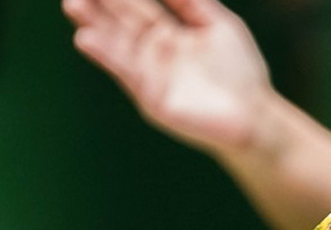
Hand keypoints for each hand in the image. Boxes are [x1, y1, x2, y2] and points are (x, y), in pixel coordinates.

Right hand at [63, 0, 271, 152]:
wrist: (256, 117)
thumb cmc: (241, 72)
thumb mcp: (217, 23)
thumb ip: (190, 0)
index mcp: (169, 36)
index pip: (138, 8)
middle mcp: (155, 56)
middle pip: (122, 24)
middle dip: (98, 5)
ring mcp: (152, 77)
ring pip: (119, 47)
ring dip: (95, 27)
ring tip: (73, 5)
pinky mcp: (152, 99)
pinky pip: (128, 74)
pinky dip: (108, 56)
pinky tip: (87, 39)